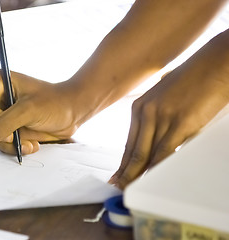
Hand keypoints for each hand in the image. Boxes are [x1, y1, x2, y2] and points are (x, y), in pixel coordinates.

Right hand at [0, 70, 80, 154]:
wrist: (72, 113)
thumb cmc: (54, 103)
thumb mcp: (29, 111)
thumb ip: (5, 123)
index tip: (9, 123)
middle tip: (15, 138)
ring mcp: (2, 113)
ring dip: (6, 144)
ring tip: (27, 144)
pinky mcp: (8, 127)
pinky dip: (13, 148)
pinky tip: (31, 145)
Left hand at [110, 32, 228, 188]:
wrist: (215, 63)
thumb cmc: (195, 79)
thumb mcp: (166, 97)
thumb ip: (158, 116)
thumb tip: (158, 137)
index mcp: (140, 106)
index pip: (129, 142)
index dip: (123, 161)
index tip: (118, 174)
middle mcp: (146, 112)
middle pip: (133, 151)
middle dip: (125, 172)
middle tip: (119, 187)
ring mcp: (161, 117)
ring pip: (145, 155)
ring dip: (137, 175)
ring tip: (132, 189)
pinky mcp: (180, 122)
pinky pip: (165, 153)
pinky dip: (158, 169)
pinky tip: (153, 180)